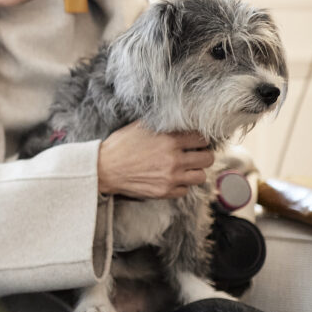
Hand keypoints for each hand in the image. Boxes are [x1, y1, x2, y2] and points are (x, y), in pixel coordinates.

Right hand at [97, 122, 213, 198]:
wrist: (104, 169)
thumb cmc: (120, 146)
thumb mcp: (141, 127)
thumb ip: (163, 124)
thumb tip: (179, 119)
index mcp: (170, 140)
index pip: (202, 139)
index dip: (199, 139)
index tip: (194, 141)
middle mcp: (174, 159)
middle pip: (207, 158)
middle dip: (202, 155)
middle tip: (194, 155)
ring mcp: (170, 177)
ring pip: (200, 176)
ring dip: (195, 171)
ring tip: (185, 168)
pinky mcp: (164, 192)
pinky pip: (185, 190)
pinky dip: (181, 185)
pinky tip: (172, 179)